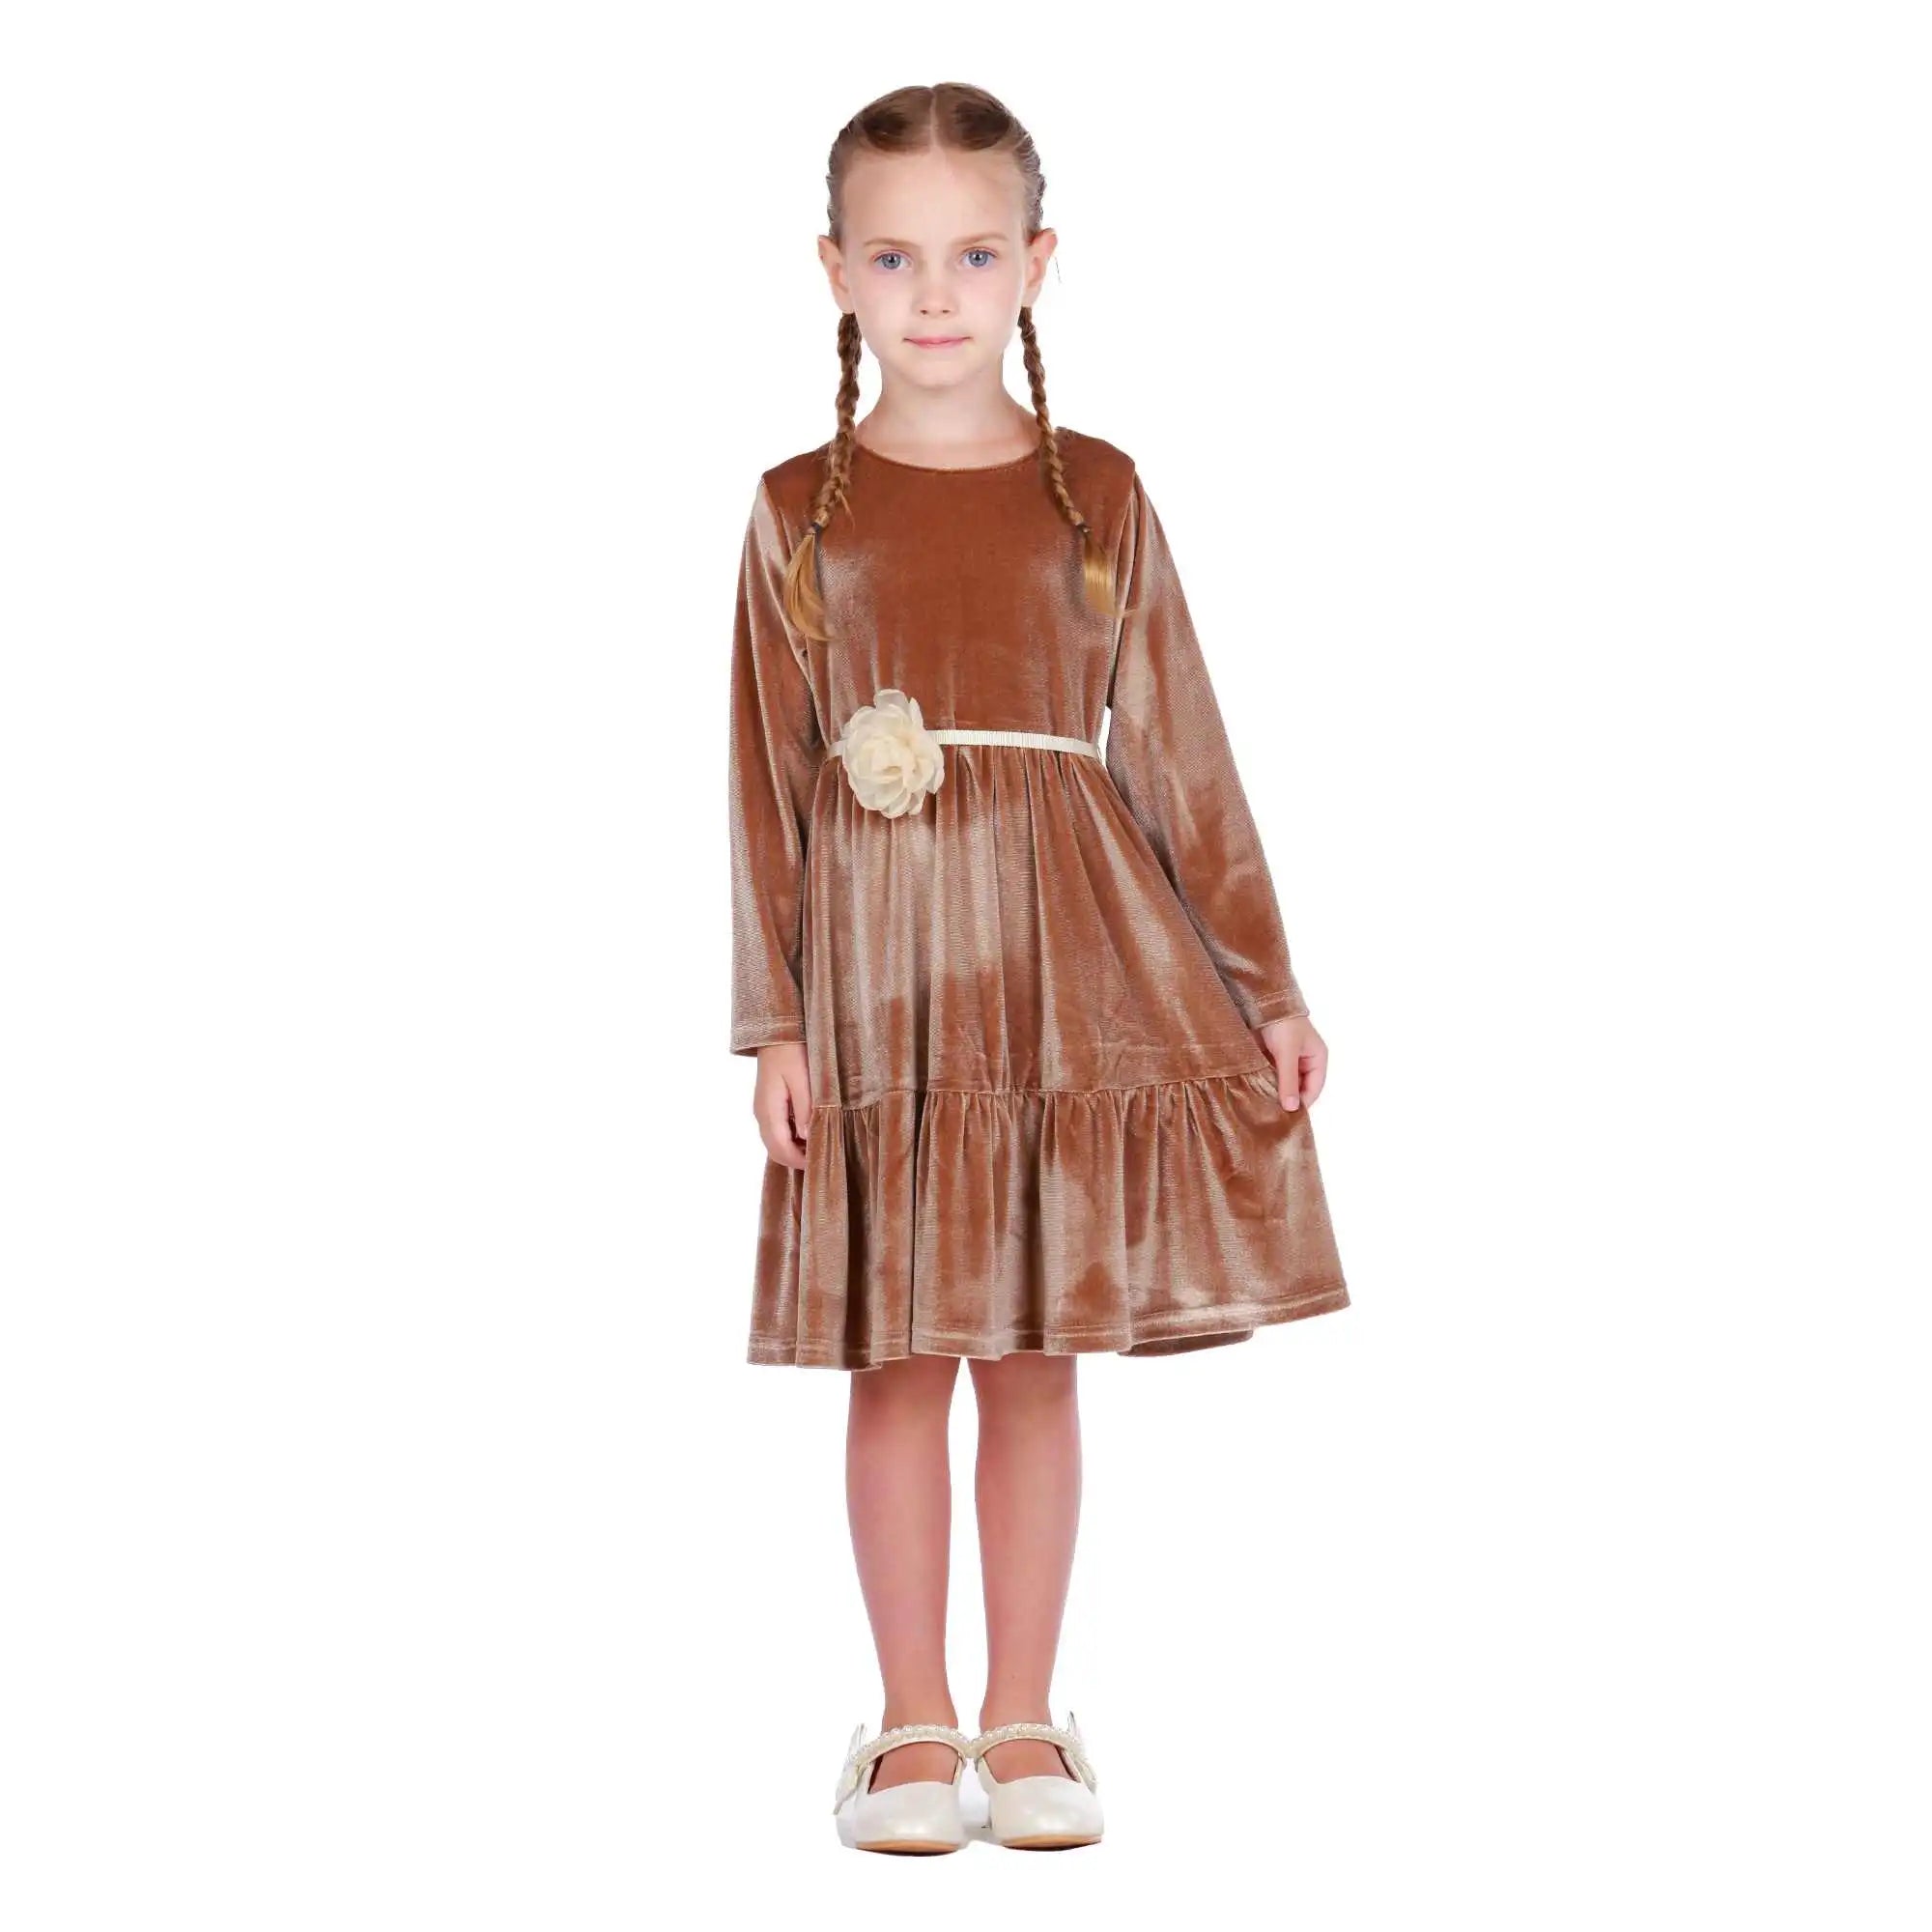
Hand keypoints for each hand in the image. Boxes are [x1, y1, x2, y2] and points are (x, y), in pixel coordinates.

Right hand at [754, 1041, 811, 1168]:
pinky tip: (808, 1133)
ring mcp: (763, 1110)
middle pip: (775, 1150)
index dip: (800, 1161)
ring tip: (818, 1146)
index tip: (821, 1163)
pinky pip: (776, 1131)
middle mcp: (761, 1114)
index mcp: (769, 1110)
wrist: (777, 1034)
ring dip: (793, 1150)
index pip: (781, 1148)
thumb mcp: (804, 1079)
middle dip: (796, 1159)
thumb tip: (807, 1138)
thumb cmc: (792, 1052)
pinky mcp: (768, 1105)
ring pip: (774, 1143)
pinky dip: (790, 1140)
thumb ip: (806, 1109)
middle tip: (822, 1158)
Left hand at [1256, 1013, 1326, 1111]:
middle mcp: (1303, 1062)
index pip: (1314, 1089)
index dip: (1302, 1104)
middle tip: (1272, 1116)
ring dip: (1273, 1093)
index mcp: (1316, 1059)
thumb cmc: (1282, 1022)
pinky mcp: (1268, 1059)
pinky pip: (1268, 1077)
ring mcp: (1285, 1061)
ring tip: (1261, 1108)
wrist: (1259, 1000)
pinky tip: (1253, 1094)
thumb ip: (1289, 1080)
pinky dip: (1262, 1085)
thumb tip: (1292, 1108)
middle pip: (1298, 1089)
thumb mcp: (1287, 1052)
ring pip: (1282, 1084)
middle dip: (1286, 1100)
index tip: (1288, 1118)